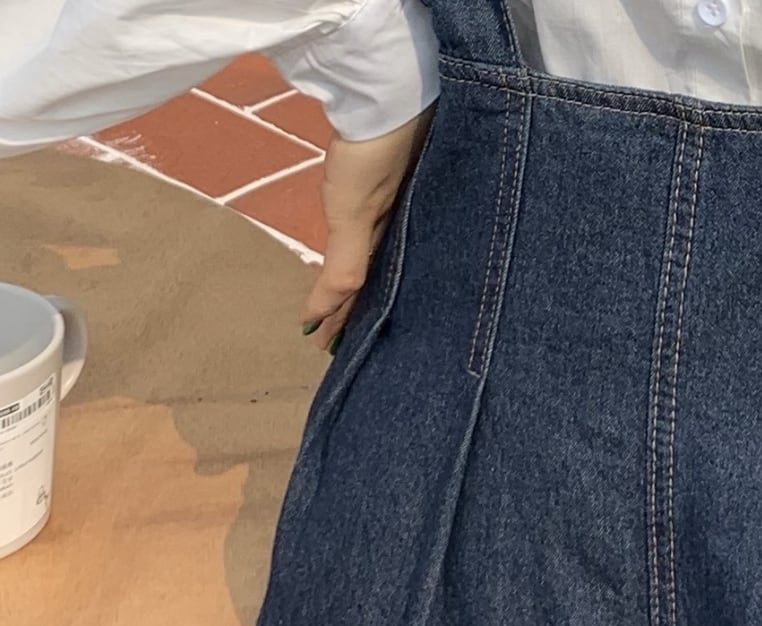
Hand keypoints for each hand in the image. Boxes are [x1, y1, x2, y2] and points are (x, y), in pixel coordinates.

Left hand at [302, 107, 434, 352]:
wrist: (390, 94)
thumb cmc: (374, 158)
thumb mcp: (357, 218)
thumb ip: (344, 269)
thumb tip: (318, 317)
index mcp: (391, 242)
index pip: (363, 292)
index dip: (342, 320)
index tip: (323, 345)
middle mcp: (395, 227)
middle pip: (369, 278)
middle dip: (351, 307)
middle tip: (328, 333)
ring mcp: (391, 202)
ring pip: (371, 254)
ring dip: (356, 279)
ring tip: (341, 300)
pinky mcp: (384, 178)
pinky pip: (372, 226)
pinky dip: (361, 244)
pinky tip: (359, 242)